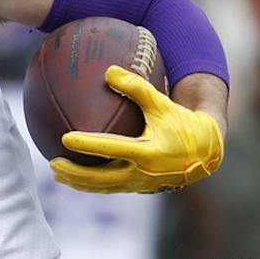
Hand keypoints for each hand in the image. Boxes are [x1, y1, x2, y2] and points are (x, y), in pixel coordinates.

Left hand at [50, 66, 224, 193]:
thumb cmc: (183, 123)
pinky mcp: (140, 187)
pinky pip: (111, 187)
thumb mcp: (162, 103)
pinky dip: (92, 184)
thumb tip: (108, 70)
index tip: (66, 138)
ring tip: (58, 174)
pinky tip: (78, 176)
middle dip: (75, 173)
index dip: (87, 144)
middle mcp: (143, 172)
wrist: (206, 152)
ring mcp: (140, 184)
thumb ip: (136, 87)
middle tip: (53, 163)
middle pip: (101, 178)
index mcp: (149, 152)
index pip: (111, 148)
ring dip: (79, 183)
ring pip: (103, 187)